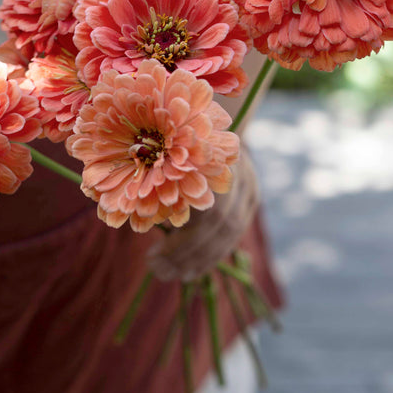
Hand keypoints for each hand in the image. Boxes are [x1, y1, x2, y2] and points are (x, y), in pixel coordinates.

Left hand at [147, 145, 258, 281]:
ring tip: (176, 275)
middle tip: (160, 272)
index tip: (151, 258)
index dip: (180, 243)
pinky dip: (214, 251)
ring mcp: (249, 184)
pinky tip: (194, 267)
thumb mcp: (160, 157)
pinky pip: (235, 231)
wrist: (209, 117)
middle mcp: (237, 174)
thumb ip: (156, 186)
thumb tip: (140, 223)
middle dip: (189, 256)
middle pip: (220, 228)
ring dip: (202, 260)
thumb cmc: (172, 138)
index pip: (204, 215)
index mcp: (211, 162)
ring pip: (231, 233)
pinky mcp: (252, 195)